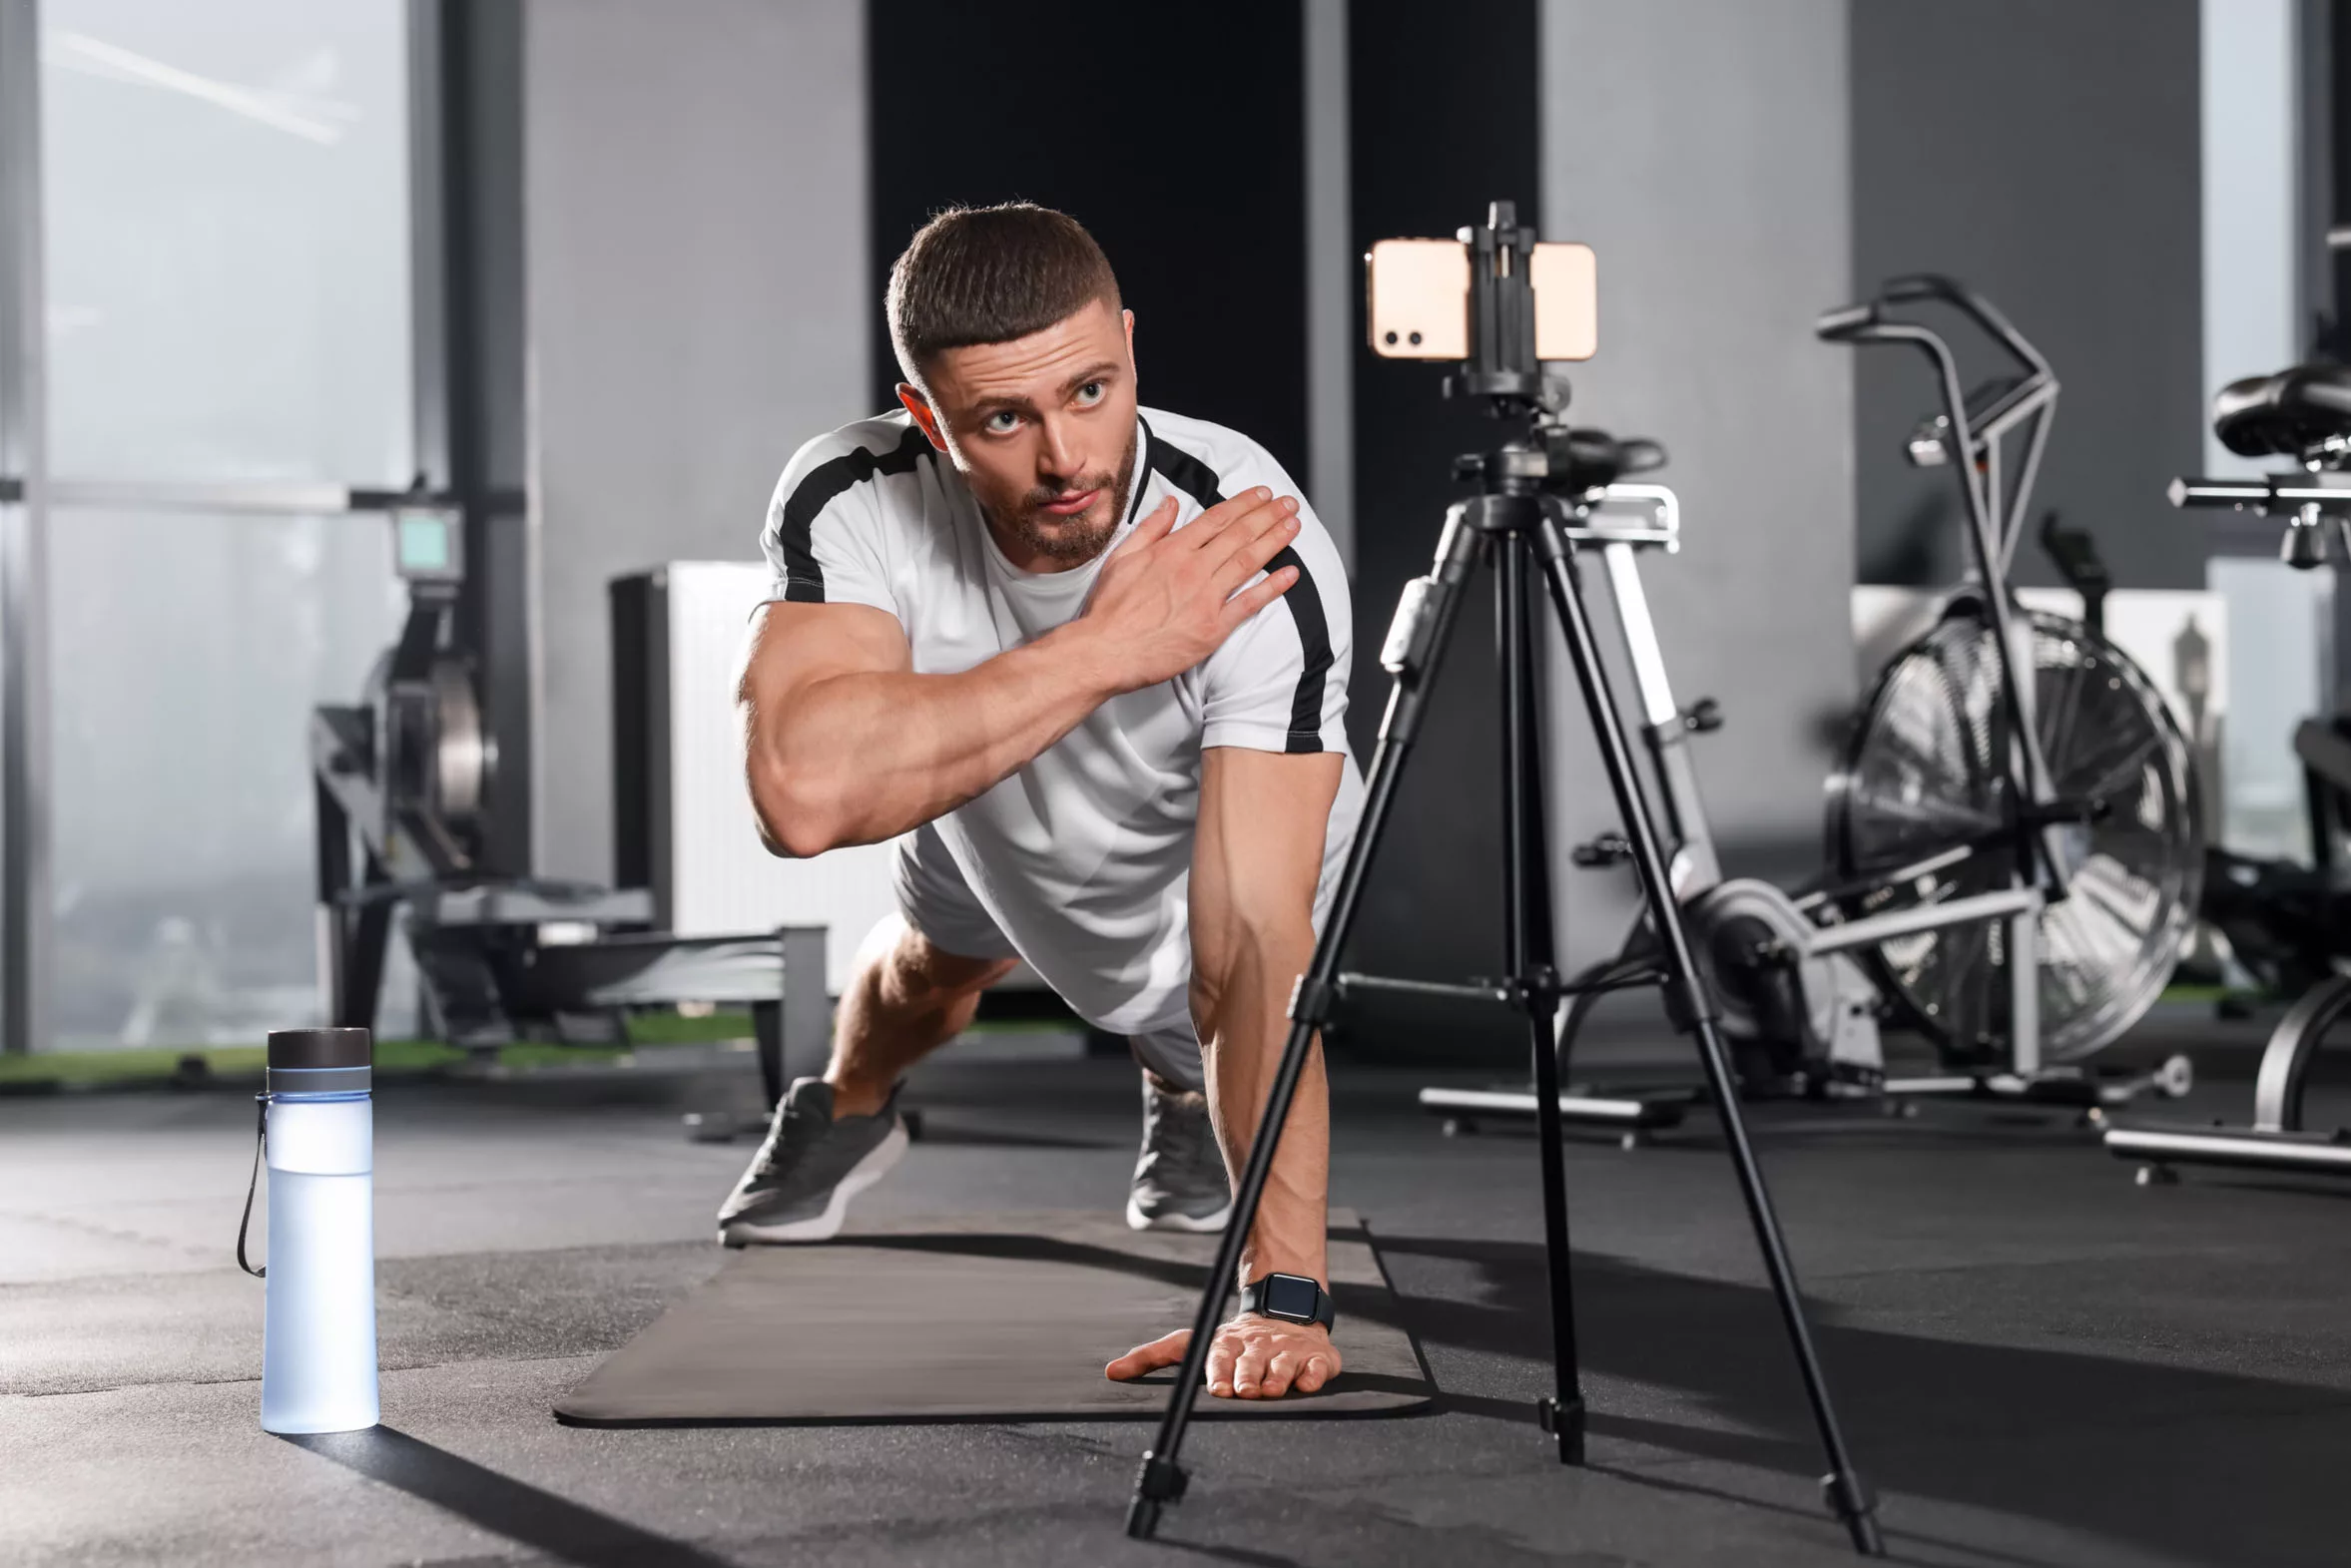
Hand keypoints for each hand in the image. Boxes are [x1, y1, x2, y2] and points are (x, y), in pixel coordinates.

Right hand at [1075, 488, 1301, 693]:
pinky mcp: (1213, 627)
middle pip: (1239, 534)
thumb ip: (1151, 528)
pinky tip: (1291, 573)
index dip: (1244, 503)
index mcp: (1172, 550)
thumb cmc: (1109, 609)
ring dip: (1275, 540)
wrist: (1106, 651)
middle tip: (1288, 503)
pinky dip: (1273, 587)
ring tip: (1294, 526)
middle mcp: (1193, 568)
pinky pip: (1249, 603)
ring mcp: (1206, 598)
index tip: (1262, 494)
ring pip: (1248, 561)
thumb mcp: (1122, 557)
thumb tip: (1170, 503)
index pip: (1216, 518)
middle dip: (1268, 515)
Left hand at [1104, 1313, 1340, 1399]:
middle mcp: (1257, 1345)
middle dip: (1247, 1376)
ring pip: (1282, 1363)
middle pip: (1251, 1362)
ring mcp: (1288, 1350)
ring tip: (1272, 1389)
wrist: (1286, 1317)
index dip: (1219, 1371)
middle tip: (1244, 1391)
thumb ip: (1153, 1356)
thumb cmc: (1234, 1342)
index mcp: (1227, 1343)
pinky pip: (1316, 1366)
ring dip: (1278, 1376)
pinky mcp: (1316, 1356)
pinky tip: (1307, 1382)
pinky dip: (1312, 1374)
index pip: (1220, 1356)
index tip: (1217, 1388)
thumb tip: (1111, 1372)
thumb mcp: (1193, 1343)